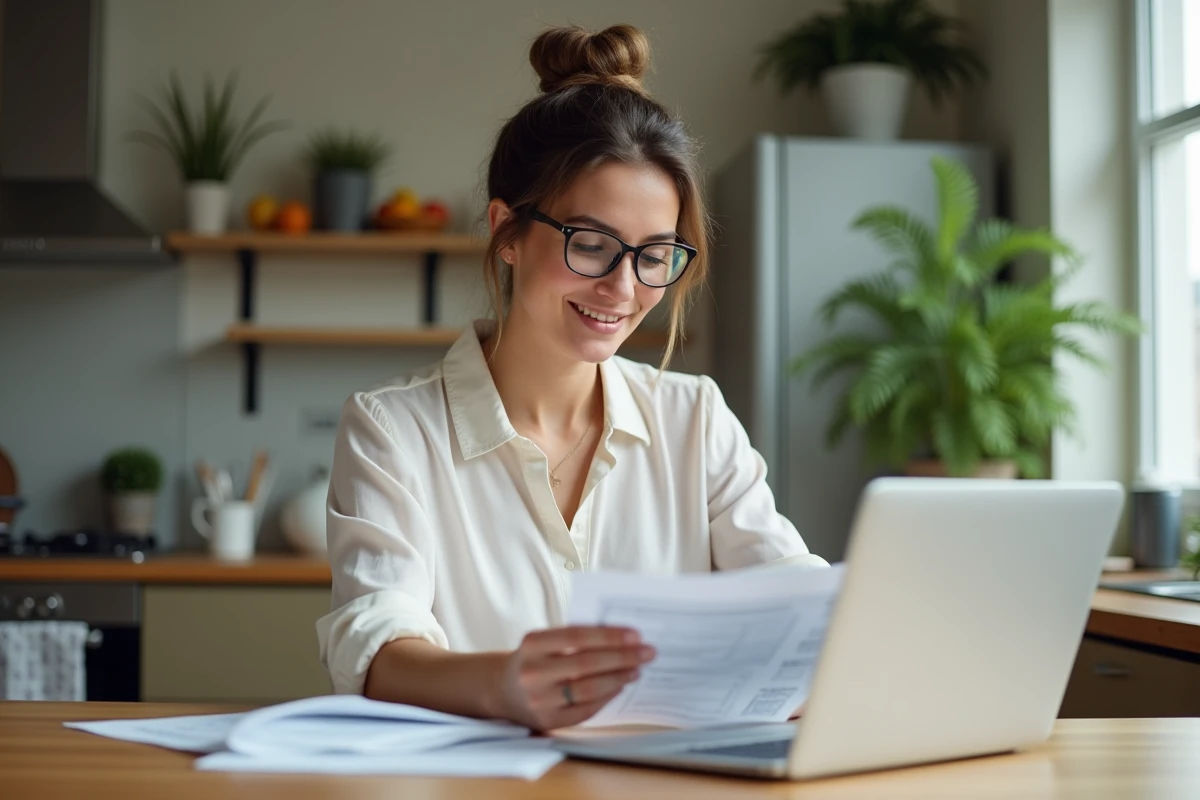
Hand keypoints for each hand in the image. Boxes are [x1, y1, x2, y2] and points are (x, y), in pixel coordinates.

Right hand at [495, 625, 655, 731]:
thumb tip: (622, 638)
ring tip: (636, 670)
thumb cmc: (534, 659)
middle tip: (647, 652)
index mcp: (532, 644)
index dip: (609, 636)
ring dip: (618, 678)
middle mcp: (533, 672)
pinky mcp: (548, 721)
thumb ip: (574, 638)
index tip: (636, 635)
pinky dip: (607, 696)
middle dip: (622, 657)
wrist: (501, 690)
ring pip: (589, 689)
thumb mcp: (544, 642)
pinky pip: (586, 709)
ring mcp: (539, 700)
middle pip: (586, 664)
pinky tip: (620, 686)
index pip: (577, 635)